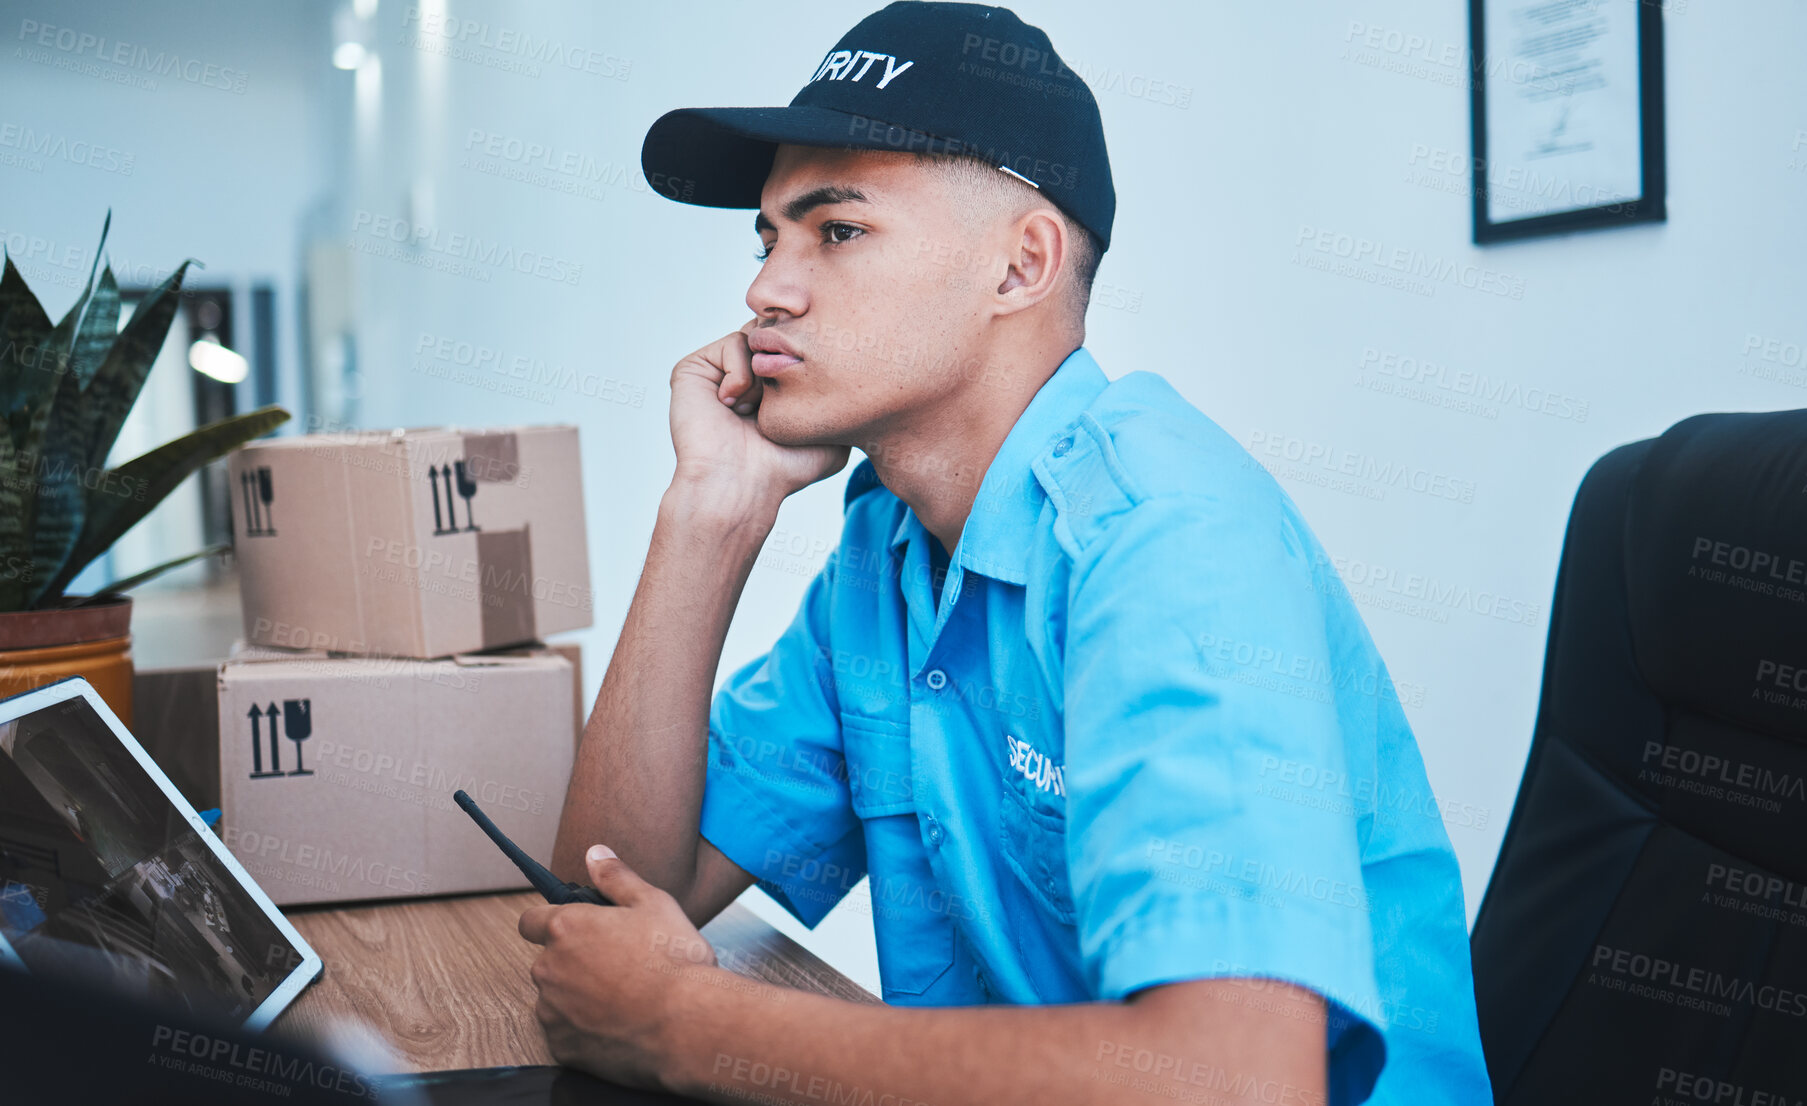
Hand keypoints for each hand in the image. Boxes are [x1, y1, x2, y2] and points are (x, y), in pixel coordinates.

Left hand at [518, 845, 718, 1090]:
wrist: (688, 1024)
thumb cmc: (674, 960)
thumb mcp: (654, 904)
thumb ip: (616, 877)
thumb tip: (595, 854)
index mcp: (566, 928)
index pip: (530, 921)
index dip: (551, 923)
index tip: (575, 931)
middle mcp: (548, 969)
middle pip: (548, 962)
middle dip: (573, 963)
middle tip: (618, 965)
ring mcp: (552, 1012)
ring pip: (556, 999)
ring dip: (578, 997)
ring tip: (623, 998)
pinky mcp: (562, 1048)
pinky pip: (565, 1034)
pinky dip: (585, 1030)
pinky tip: (619, 1024)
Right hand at [667, 321, 849, 506]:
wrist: (742, 484)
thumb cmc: (784, 468)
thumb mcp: (832, 439)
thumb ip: (842, 406)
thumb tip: (854, 381)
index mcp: (773, 389)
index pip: (796, 348)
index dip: (808, 356)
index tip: (810, 381)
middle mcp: (747, 376)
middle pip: (776, 335)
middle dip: (786, 358)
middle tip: (780, 395)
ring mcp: (719, 371)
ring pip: (755, 338)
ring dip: (763, 374)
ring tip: (754, 410)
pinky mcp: (695, 368)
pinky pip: (731, 344)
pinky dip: (740, 374)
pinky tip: (732, 407)